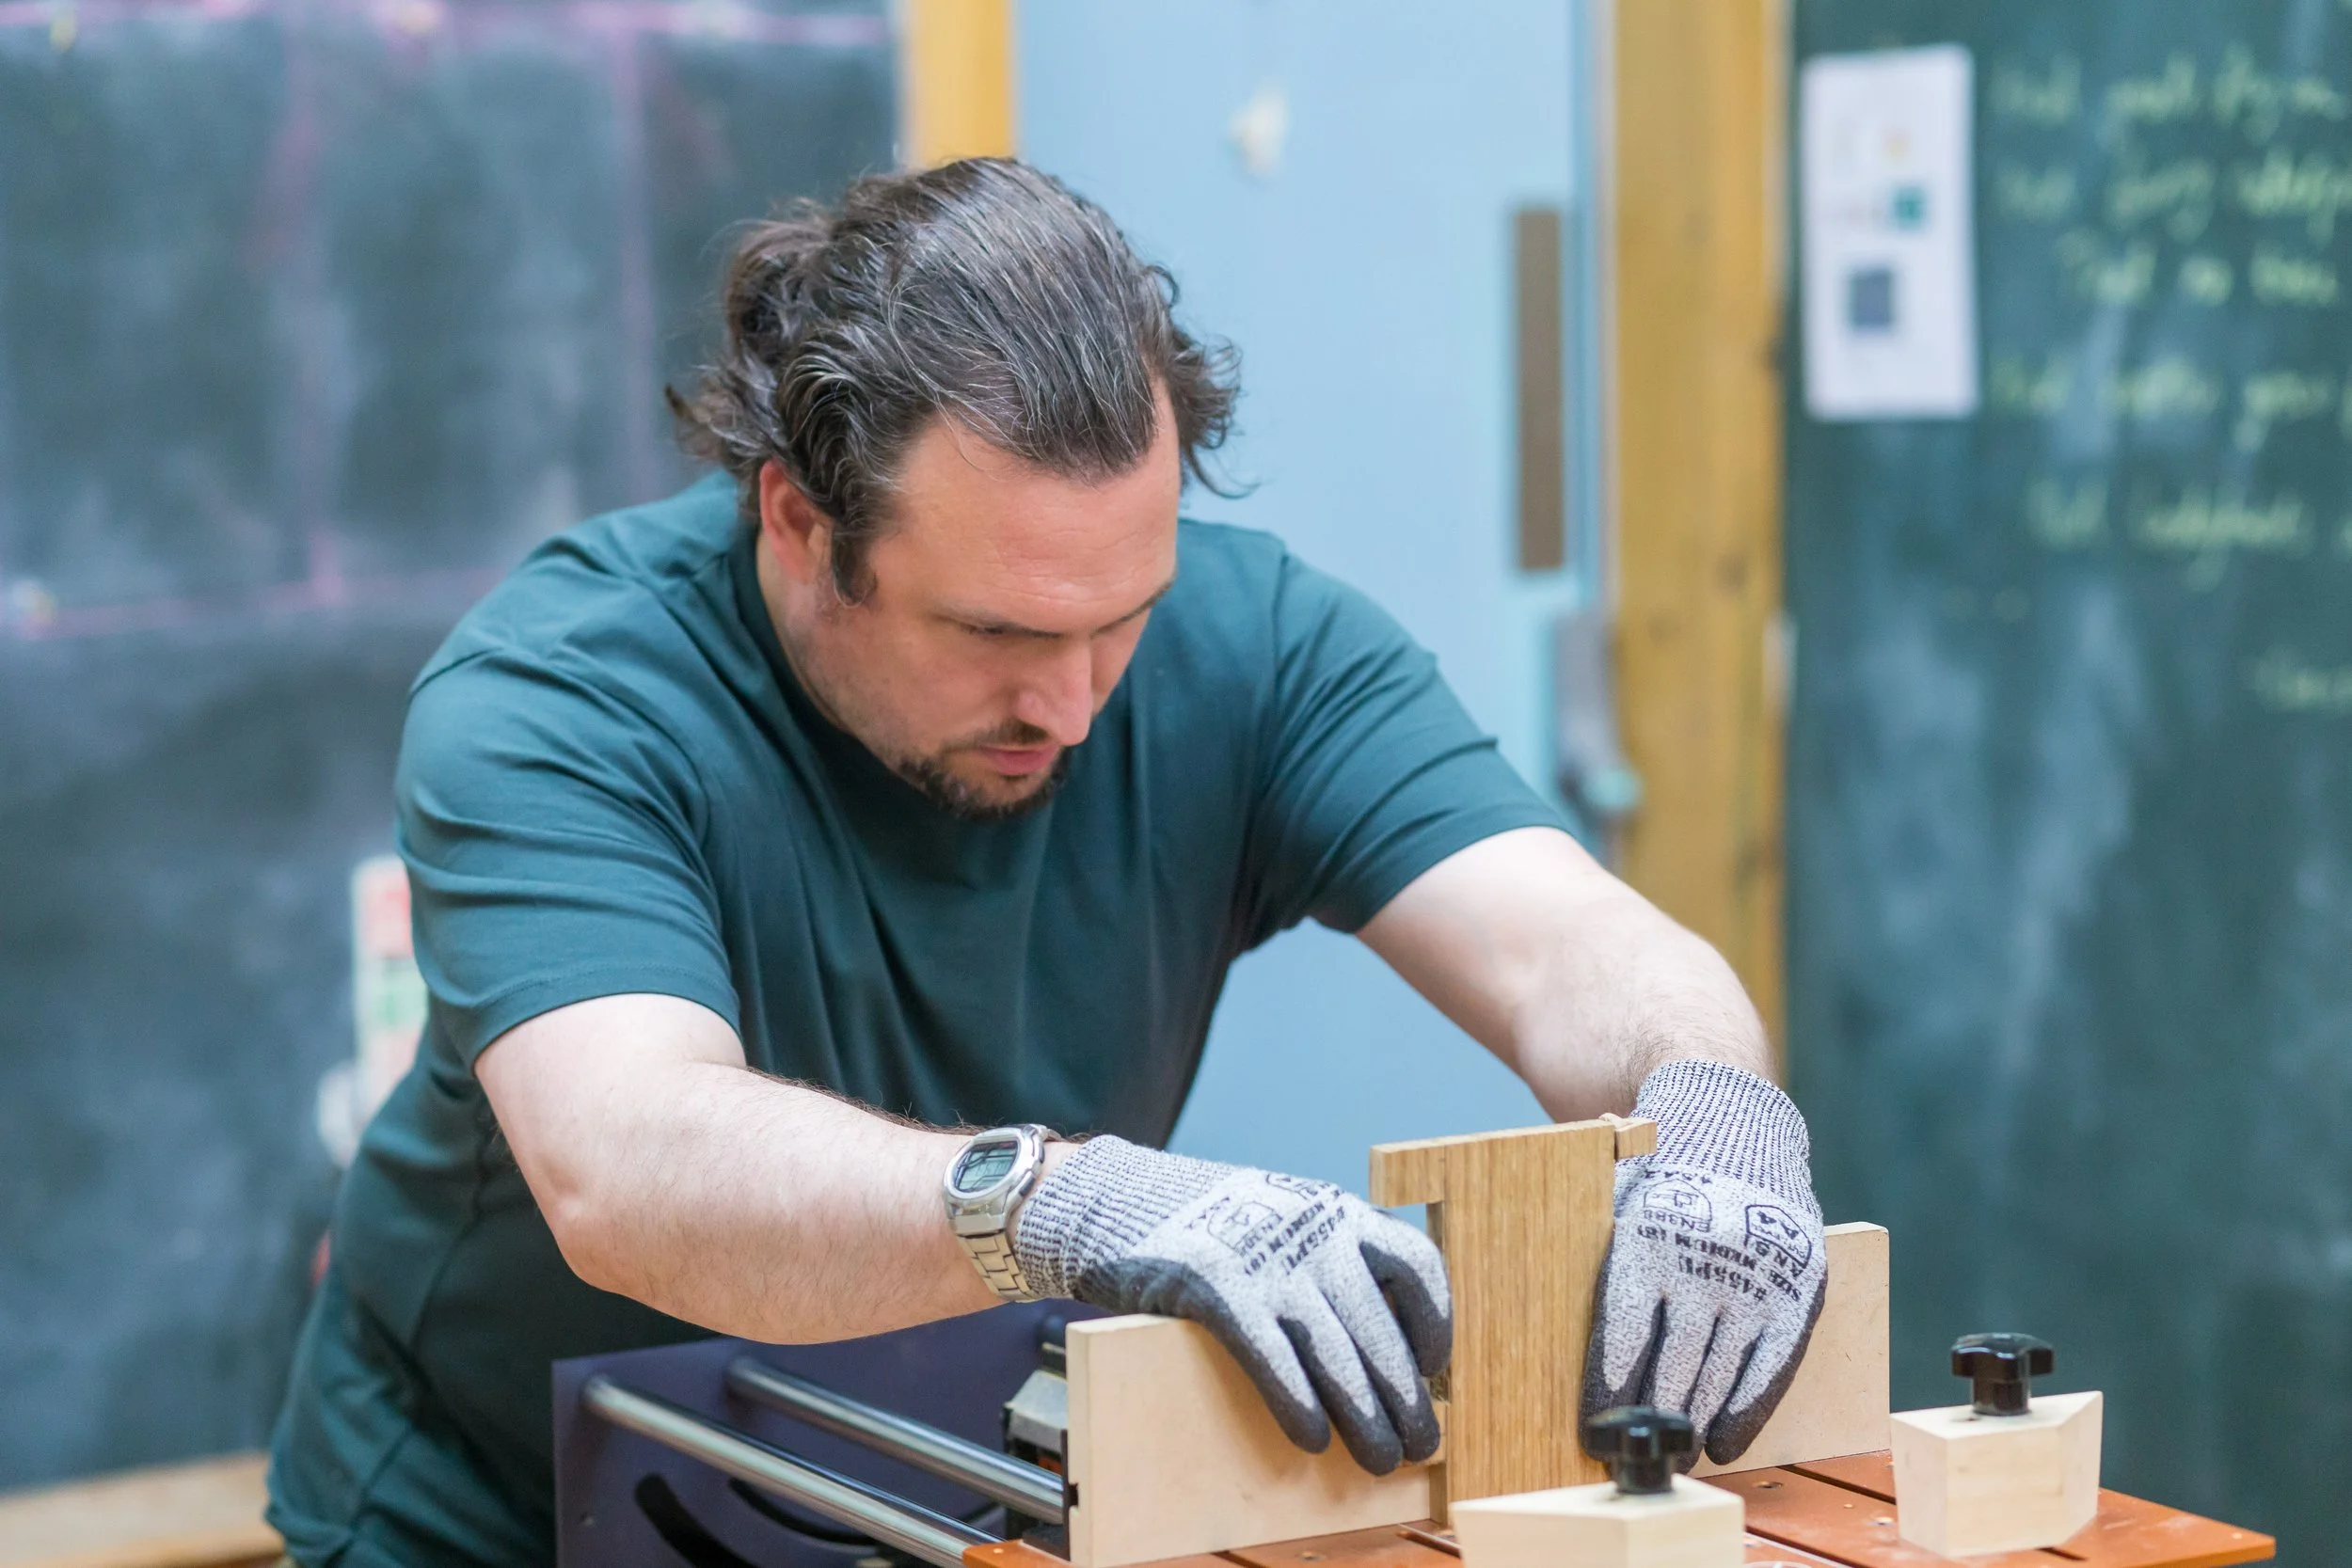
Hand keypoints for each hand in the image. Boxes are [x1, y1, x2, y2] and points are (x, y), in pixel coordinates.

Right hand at [1012, 1136, 1449, 1473]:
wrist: (1115, 1199)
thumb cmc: (1207, 1225)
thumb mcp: (1283, 1219)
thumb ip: (1329, 1262)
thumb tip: (1377, 1346)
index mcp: (1335, 1212)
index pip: (1416, 1264)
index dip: (1434, 1324)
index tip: (1434, 1369)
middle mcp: (1312, 1231)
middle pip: (1378, 1328)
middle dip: (1404, 1398)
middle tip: (1416, 1445)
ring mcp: (1265, 1258)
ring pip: (1335, 1351)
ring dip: (1363, 1415)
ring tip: (1377, 1457)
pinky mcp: (1216, 1286)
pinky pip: (1272, 1356)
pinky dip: (1297, 1402)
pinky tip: (1311, 1438)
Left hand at [1584, 1060, 1826, 1466]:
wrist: (1735, 1129)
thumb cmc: (1656, 1177)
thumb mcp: (1613, 1199)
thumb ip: (1590, 1250)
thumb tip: (1533, 1306)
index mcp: (1648, 1234)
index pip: (1623, 1328)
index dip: (1609, 1386)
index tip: (1595, 1429)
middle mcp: (1705, 1257)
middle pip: (1673, 1362)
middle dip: (1650, 1415)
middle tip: (1633, 1453)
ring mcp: (1755, 1276)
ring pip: (1721, 1370)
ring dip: (1695, 1421)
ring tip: (1673, 1454)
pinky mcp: (1798, 1287)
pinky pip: (1773, 1364)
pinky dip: (1748, 1409)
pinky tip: (1726, 1442)